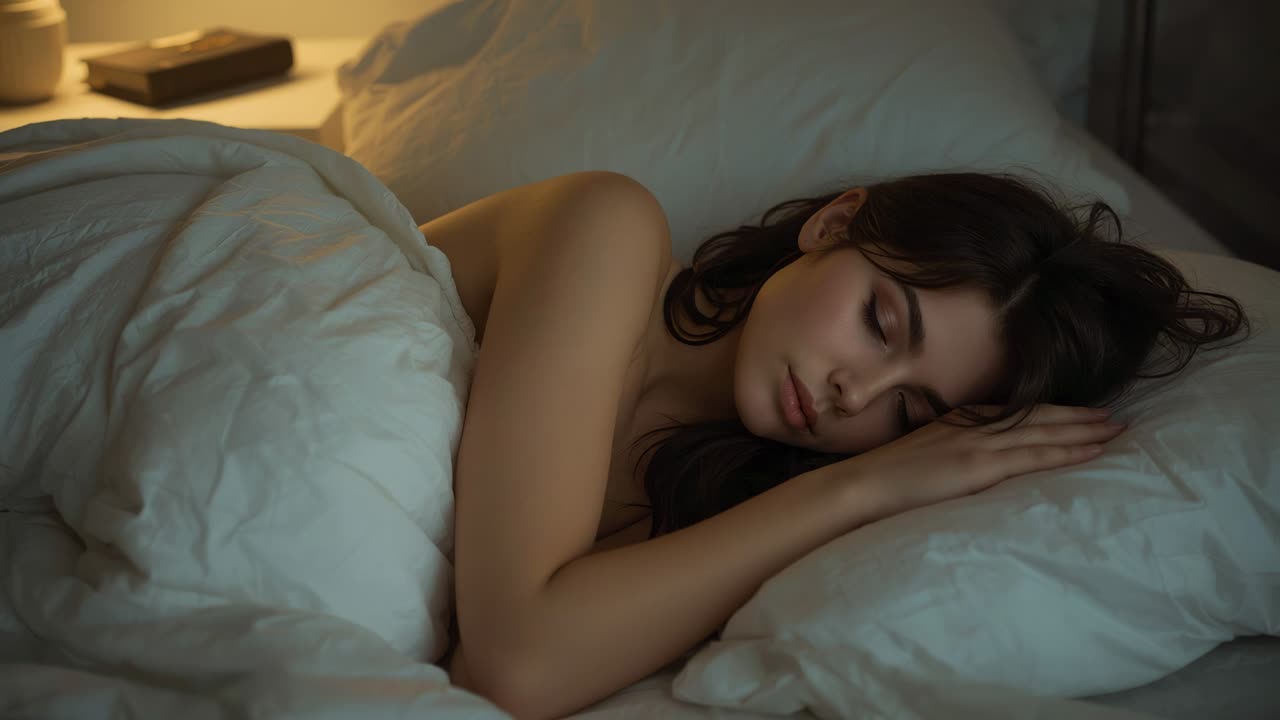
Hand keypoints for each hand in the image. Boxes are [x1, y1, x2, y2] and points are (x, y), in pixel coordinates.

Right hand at [840, 404, 1125, 517]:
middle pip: (1037, 417)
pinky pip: (1035, 456)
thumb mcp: (918, 457)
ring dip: (1084, 430)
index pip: (1015, 414)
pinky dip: (1068, 451)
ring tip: (1116, 429)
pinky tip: (1094, 450)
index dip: (1050, 412)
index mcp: (958, 423)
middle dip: (1077, 416)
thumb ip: (944, 456)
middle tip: (1114, 416)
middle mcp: (974, 426)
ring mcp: (979, 444)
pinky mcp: (981, 466)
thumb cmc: (881, 480)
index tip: (1078, 412)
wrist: (862, 486)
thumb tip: (959, 467)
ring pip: (1044, 433)